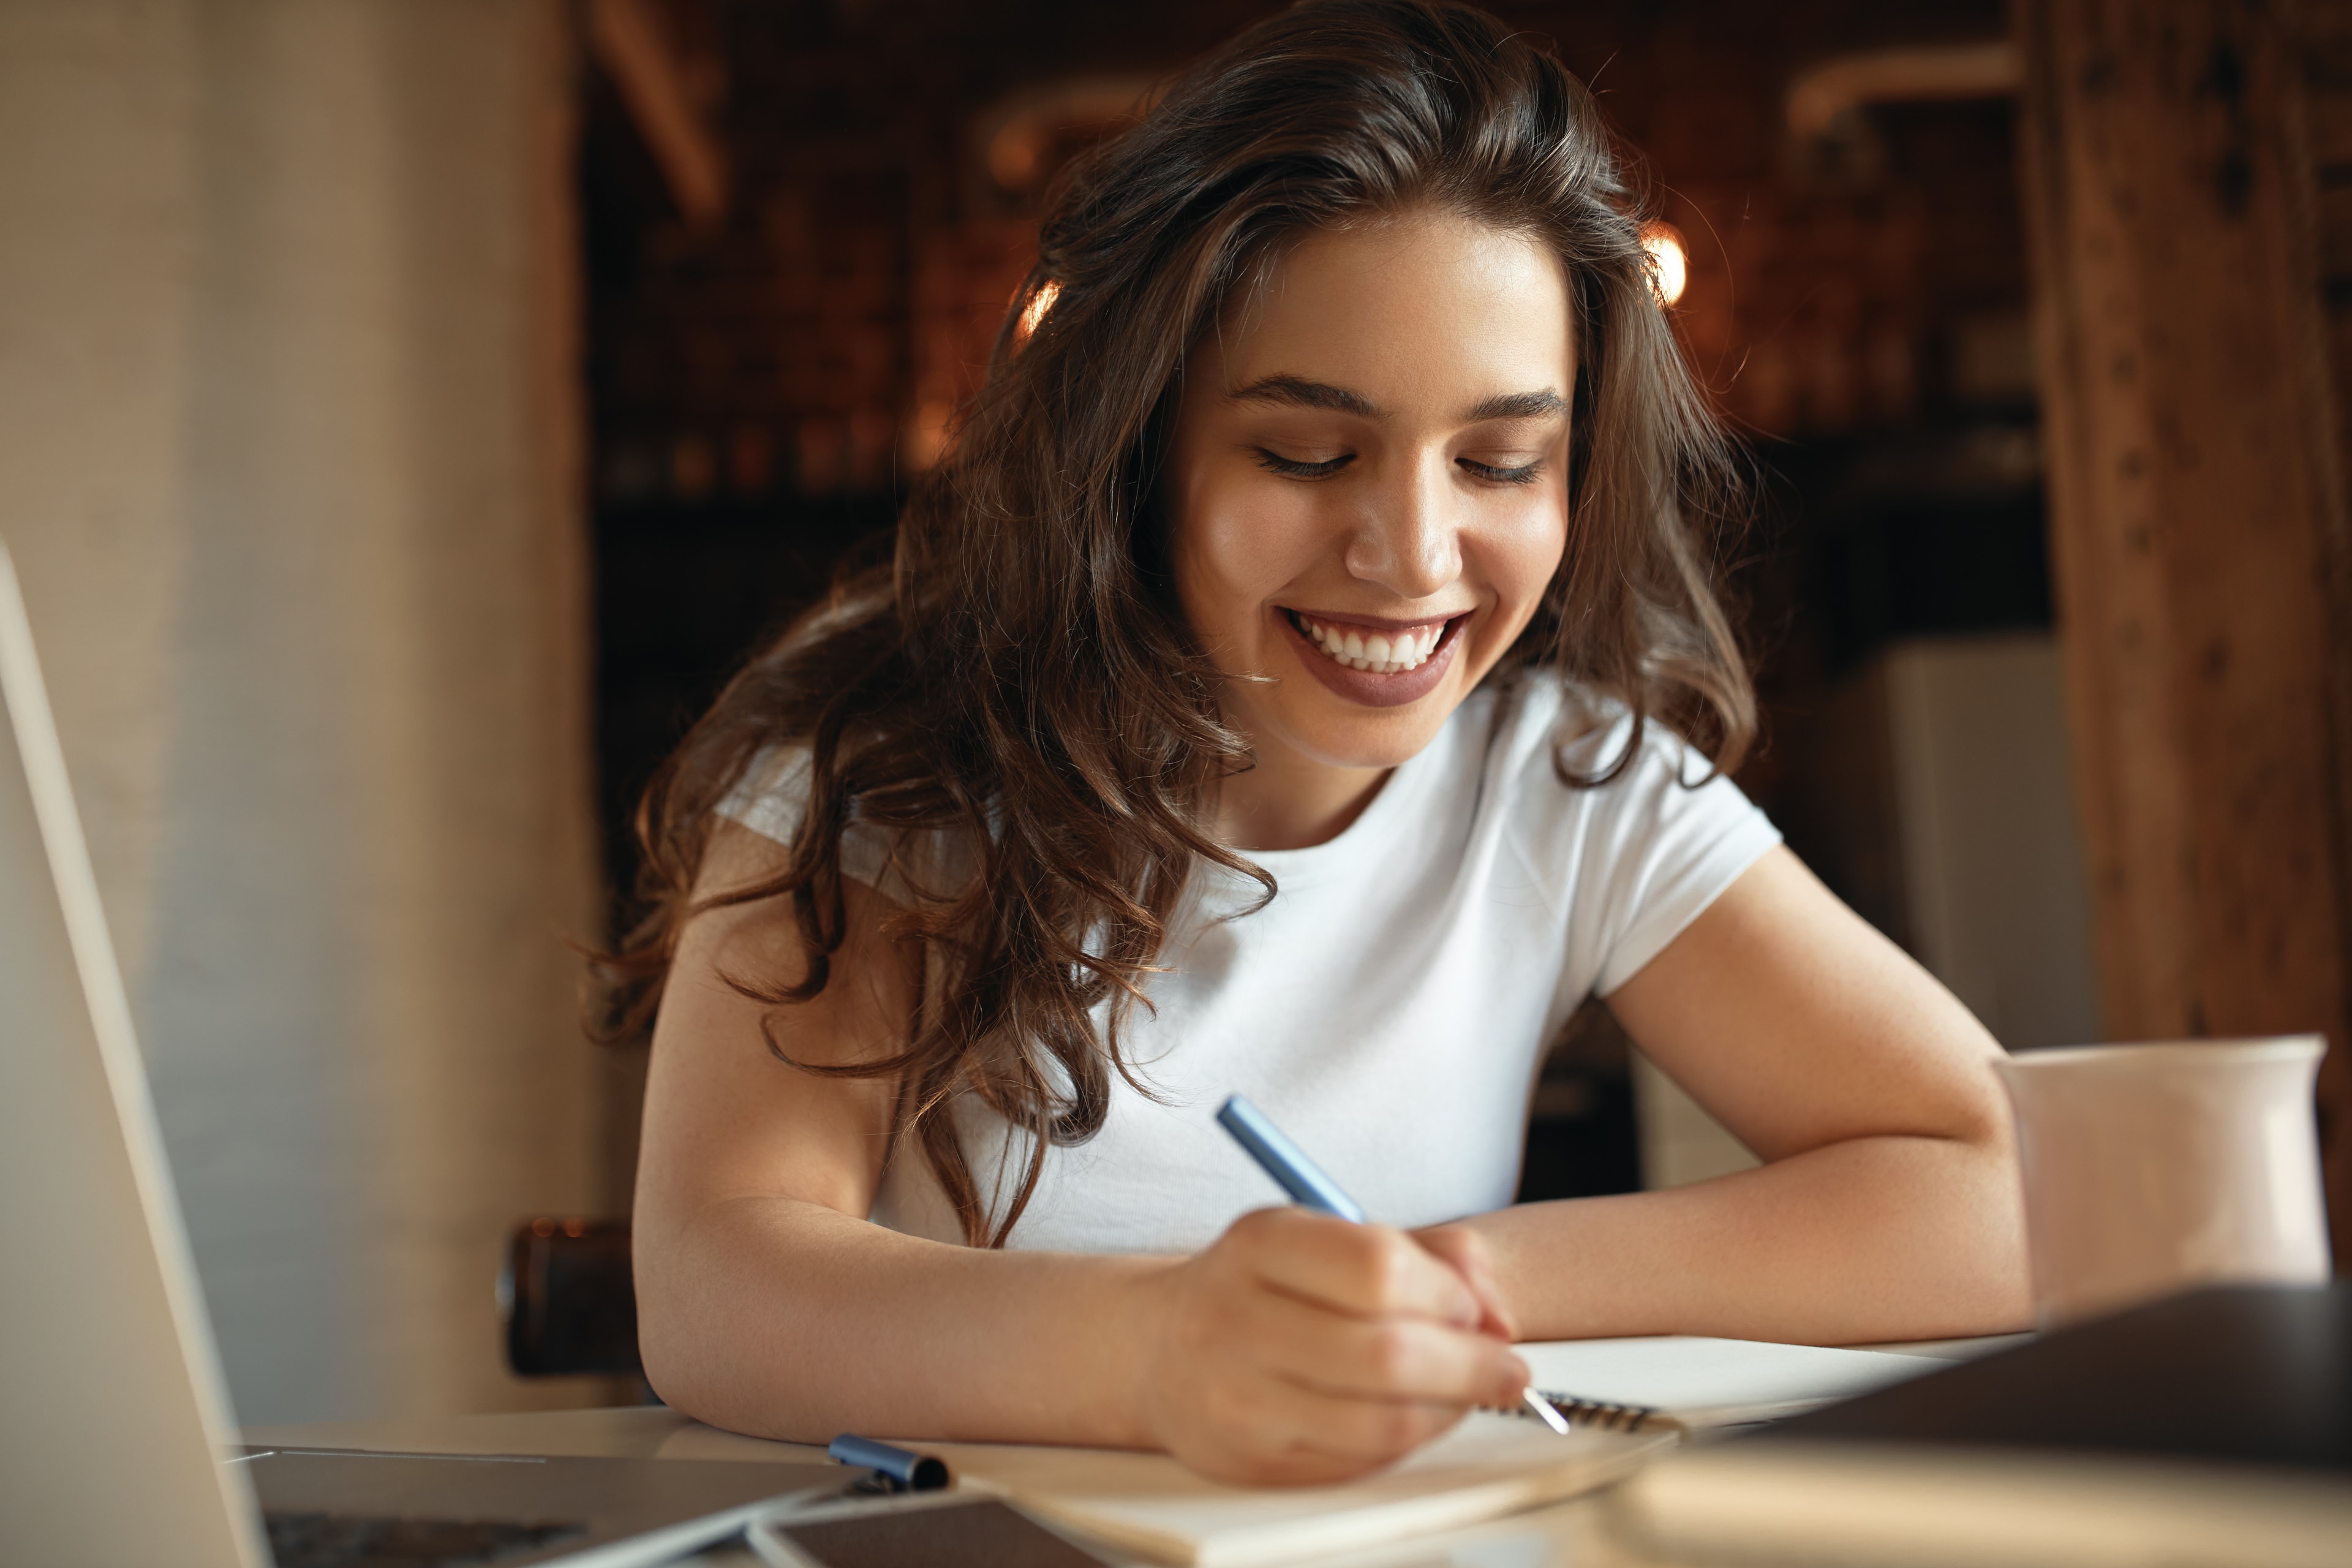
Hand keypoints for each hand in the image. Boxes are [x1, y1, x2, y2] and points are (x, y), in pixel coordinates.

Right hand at [1129, 1208, 1530, 1485]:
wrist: (1160, 1348)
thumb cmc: (1266, 1286)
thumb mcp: (1329, 1235)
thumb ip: (1432, 1254)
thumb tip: (1498, 1317)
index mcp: (1260, 1243)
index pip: (1378, 1267)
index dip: (1448, 1293)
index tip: (1471, 1307)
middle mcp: (1238, 1320)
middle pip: (1388, 1354)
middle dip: (1471, 1365)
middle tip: (1506, 1367)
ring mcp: (1240, 1400)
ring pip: (1383, 1423)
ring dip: (1451, 1412)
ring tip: (1468, 1394)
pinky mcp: (1253, 1462)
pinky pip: (1362, 1463)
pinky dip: (1410, 1442)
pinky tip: (1416, 1416)